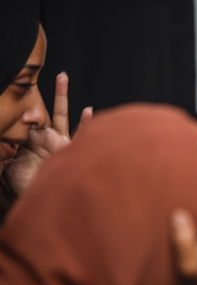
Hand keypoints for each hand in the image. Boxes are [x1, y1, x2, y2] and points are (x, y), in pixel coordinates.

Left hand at [2, 72, 92, 195]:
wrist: (37, 200)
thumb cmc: (20, 186)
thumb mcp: (5, 165)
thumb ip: (5, 152)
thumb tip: (3, 143)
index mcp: (29, 139)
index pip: (26, 116)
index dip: (21, 108)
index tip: (17, 100)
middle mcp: (44, 137)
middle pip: (44, 109)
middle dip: (43, 92)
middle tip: (44, 71)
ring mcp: (58, 142)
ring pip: (61, 114)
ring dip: (61, 96)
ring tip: (62, 77)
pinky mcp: (69, 151)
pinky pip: (79, 135)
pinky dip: (85, 123)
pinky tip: (88, 110)